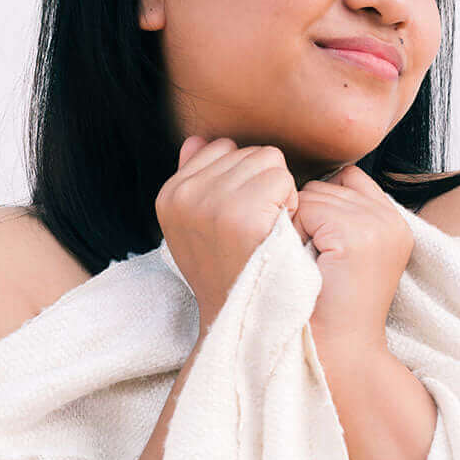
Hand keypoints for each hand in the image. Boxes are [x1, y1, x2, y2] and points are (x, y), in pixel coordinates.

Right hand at [154, 135, 297, 324]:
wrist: (241, 320)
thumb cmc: (230, 271)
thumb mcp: (198, 226)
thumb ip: (196, 180)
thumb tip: (197, 140)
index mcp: (169, 195)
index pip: (221, 148)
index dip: (242, 181)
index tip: (238, 220)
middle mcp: (184, 196)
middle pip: (249, 152)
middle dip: (262, 184)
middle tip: (256, 229)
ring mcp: (211, 204)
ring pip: (269, 161)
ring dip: (279, 193)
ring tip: (266, 230)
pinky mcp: (241, 215)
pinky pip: (282, 178)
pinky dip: (289, 203)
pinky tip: (278, 233)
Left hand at [289, 164, 412, 354]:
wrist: (340, 353)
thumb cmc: (330, 308)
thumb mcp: (347, 255)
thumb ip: (340, 216)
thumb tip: (303, 185)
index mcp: (394, 223)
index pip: (349, 177)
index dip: (323, 206)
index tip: (322, 247)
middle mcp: (391, 220)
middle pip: (326, 184)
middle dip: (308, 217)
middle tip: (316, 262)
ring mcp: (376, 226)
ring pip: (313, 195)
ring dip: (299, 226)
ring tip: (313, 265)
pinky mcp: (356, 236)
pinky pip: (307, 211)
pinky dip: (296, 235)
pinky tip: (309, 265)